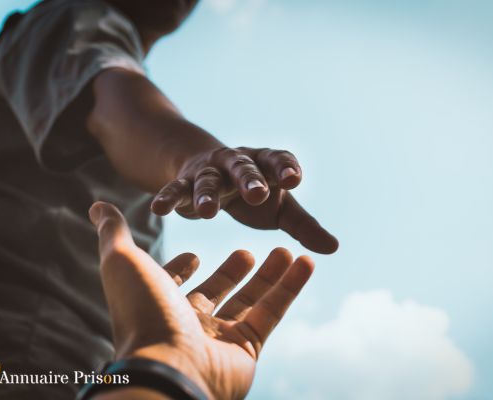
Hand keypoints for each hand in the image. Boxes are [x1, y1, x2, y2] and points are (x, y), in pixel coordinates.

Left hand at [89, 201, 314, 399]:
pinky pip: (272, 313)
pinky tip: (305, 262)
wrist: (168, 367)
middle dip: (232, 272)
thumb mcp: (123, 262)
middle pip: (216, 291)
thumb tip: (97, 205)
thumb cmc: (143, 312)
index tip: (194, 254)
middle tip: (247, 251)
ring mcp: (218, 338)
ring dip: (269, 275)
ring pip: (250, 301)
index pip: (172, 284)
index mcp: (158, 304)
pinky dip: (290, 287)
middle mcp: (187, 323)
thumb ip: (114, 233)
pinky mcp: (247, 348)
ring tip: (286, 250)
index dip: (181, 270)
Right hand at [150, 147, 337, 253]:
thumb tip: (334, 248)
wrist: (210, 171)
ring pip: (208, 180)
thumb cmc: (253, 193)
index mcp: (265, 165)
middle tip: (258, 194)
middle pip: (244, 168)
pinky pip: (175, 189)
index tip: (294, 179)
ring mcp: (210, 172)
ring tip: (207, 213)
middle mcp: (237, 164)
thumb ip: (304, 226)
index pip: (278, 161)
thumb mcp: (280, 208)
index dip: (285, 168)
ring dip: (207, 194)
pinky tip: (158, 209)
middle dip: (250, 180)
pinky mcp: (185, 182)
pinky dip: (168, 198)